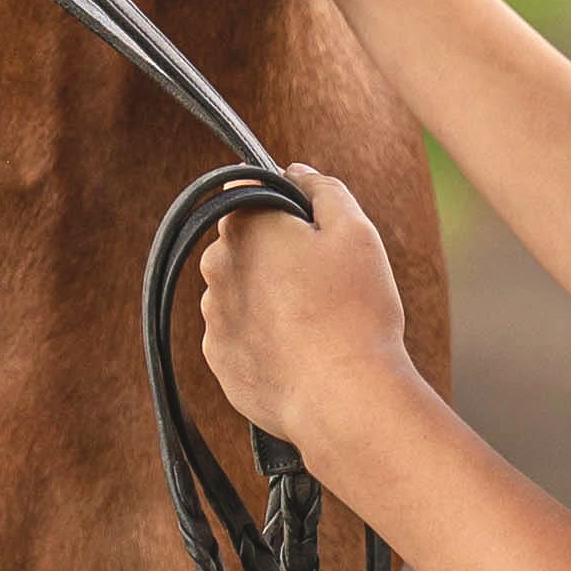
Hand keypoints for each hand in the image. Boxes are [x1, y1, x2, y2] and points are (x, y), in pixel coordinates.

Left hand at [192, 168, 417, 468]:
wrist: (344, 398)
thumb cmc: (355, 310)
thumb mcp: (356, 232)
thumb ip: (323, 190)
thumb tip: (297, 172)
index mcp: (244, 227)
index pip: (246, 192)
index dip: (280, 206)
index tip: (309, 229)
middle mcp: (216, 268)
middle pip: (244, 245)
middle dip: (275, 254)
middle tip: (324, 281)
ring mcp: (214, 317)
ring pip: (242, 292)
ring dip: (268, 298)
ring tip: (317, 323)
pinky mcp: (220, 360)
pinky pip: (242, 336)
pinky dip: (265, 340)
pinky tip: (301, 353)